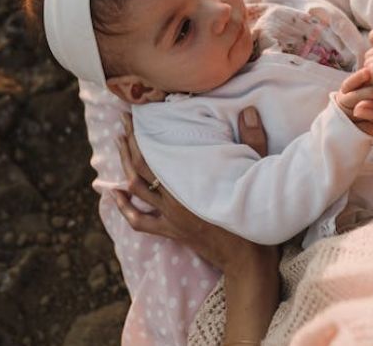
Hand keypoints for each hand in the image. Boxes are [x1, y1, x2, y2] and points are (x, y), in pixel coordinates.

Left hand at [113, 108, 273, 272]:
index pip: (157, 154)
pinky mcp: (172, 232)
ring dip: (125, 165)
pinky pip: (140, 221)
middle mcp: (175, 201)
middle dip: (130, 143)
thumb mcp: (258, 175)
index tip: (136, 114)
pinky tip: (114, 193)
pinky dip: (124, 207)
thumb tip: (248, 111)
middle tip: (124, 121)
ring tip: (118, 142)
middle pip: (142, 168)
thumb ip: (253, 142)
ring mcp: (171, 218)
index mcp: (192, 185)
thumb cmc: (255, 216)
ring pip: (137, 189)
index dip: (142, 134)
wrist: (249, 261)